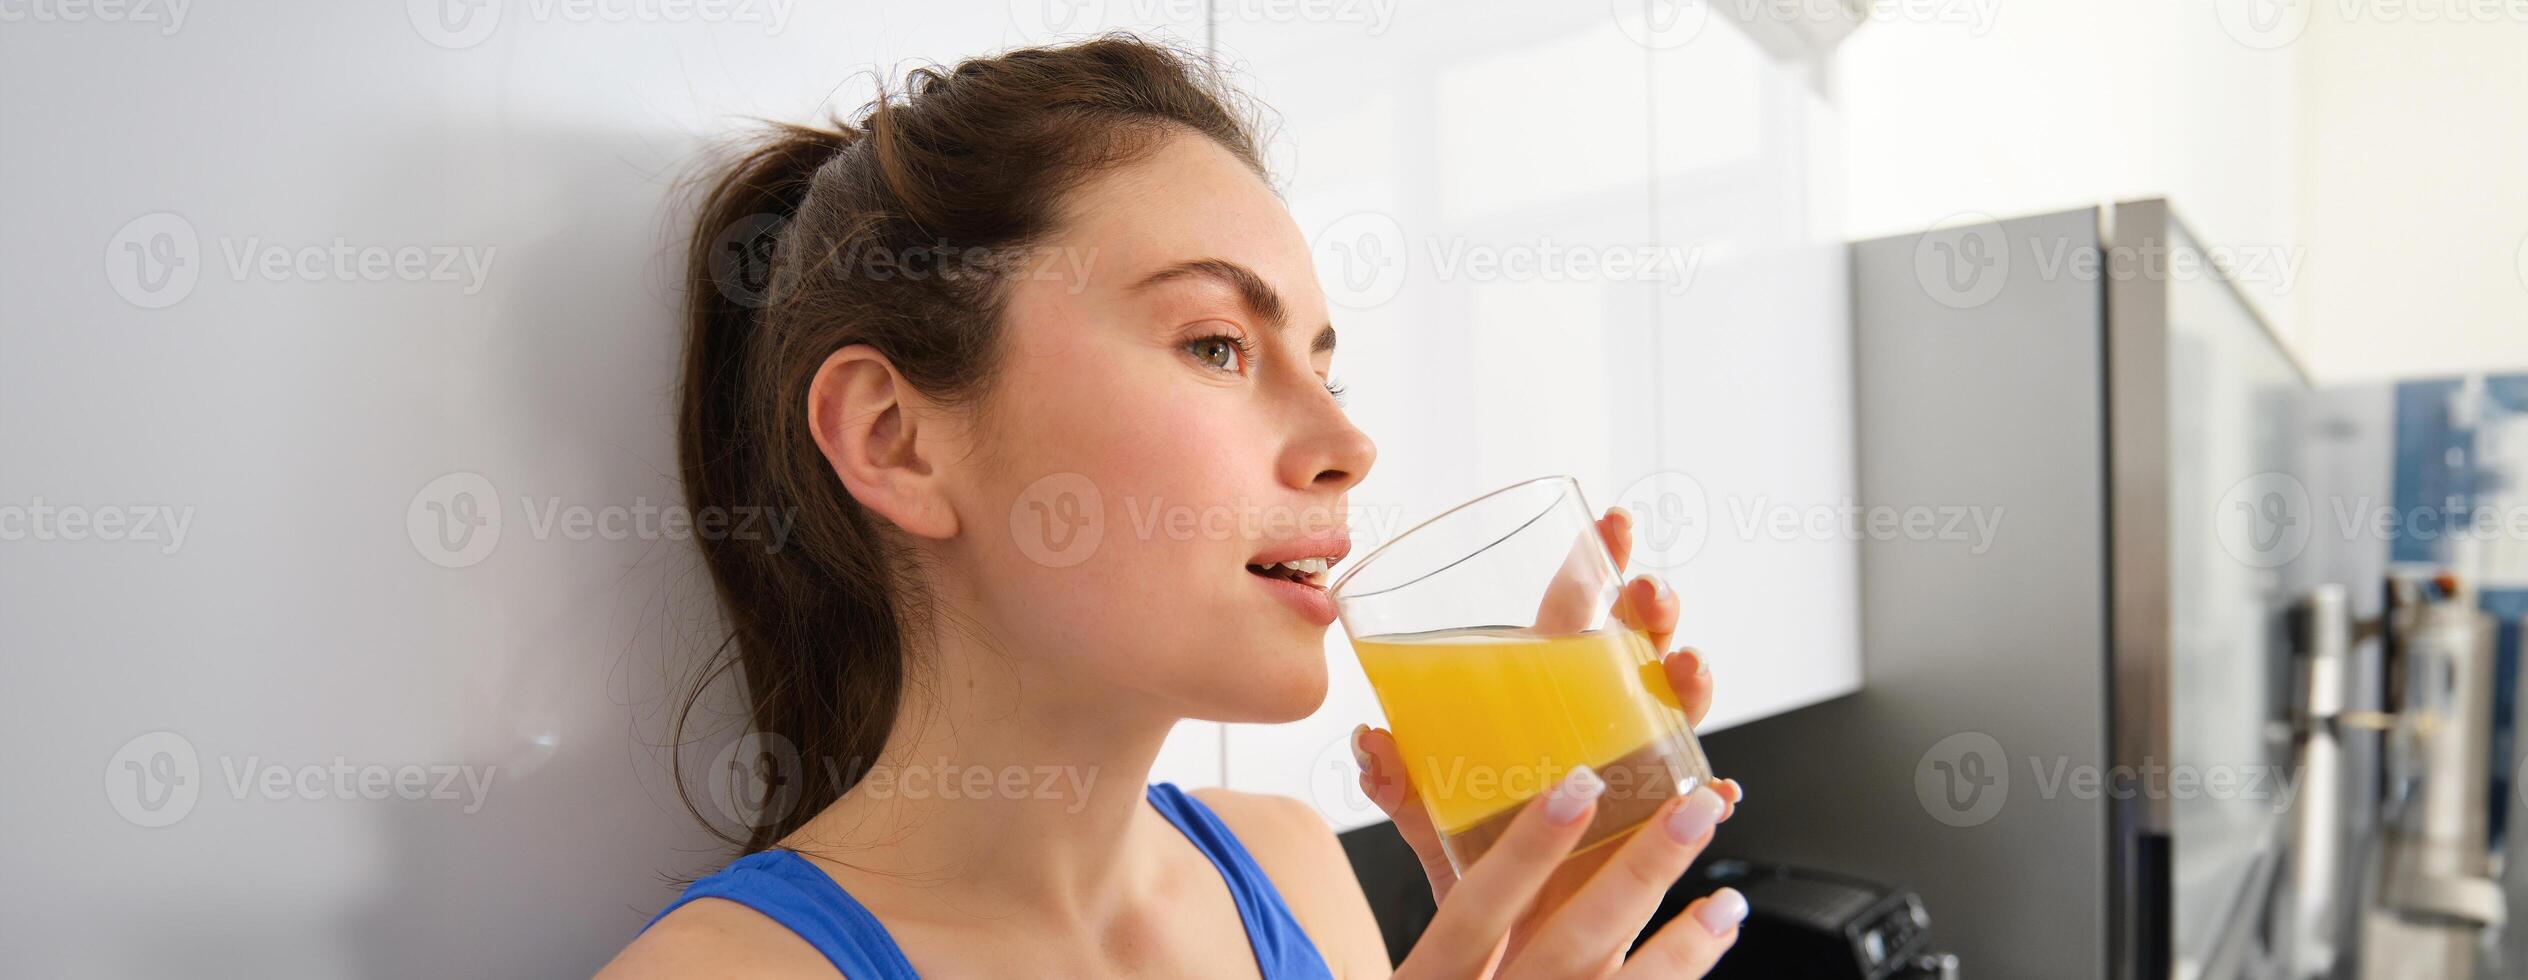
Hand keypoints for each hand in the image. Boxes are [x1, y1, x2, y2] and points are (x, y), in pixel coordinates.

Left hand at [1356, 507, 1743, 972]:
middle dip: (1652, 610)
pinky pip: (1696, 801)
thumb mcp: (1434, 820)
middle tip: (1649, 593)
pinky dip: (1712, 793)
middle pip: (1635, 646)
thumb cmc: (1480, 864)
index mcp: (1545, 700)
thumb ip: (1403, 785)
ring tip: (1685, 669)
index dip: (1599, 562)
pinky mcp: (1656, 826)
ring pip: (1676, 709)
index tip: (1616, 521)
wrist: (1513, 938)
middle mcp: (1599, 724)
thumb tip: (1368, 741)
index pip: (1573, 613)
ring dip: (1690, 681)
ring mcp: (1635, 768)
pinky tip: (1718, 787)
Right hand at [1386, 767, 1745, 976]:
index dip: (1525, 851)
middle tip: (1690, 810)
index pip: (1476, 908)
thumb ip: (1415, 836)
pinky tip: (1716, 930)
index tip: (1578, 787)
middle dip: (1635, 873)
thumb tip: (1377, 742)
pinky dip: (1677, 970)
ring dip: (1680, 945)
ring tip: (1726, 897)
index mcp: (1435, 972)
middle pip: (1569, 941)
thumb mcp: (1419, 929)